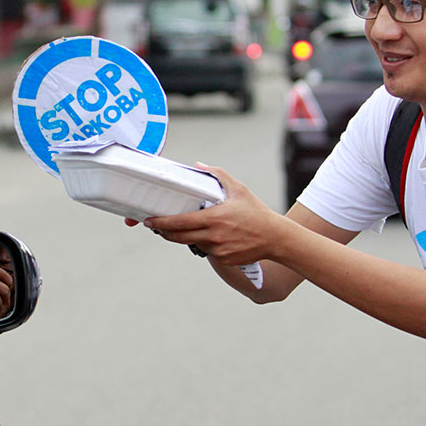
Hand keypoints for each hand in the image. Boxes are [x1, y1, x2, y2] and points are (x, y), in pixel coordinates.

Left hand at [142, 164, 283, 265]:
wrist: (275, 237)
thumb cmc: (256, 212)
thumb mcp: (238, 189)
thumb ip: (217, 175)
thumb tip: (198, 166)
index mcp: (215, 218)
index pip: (181, 222)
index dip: (162, 222)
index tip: (150, 221)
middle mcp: (214, 236)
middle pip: (179, 237)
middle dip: (164, 232)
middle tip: (156, 227)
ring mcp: (218, 250)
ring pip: (193, 244)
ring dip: (184, 237)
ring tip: (180, 228)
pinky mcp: (224, 259)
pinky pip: (208, 251)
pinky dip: (204, 243)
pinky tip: (210, 236)